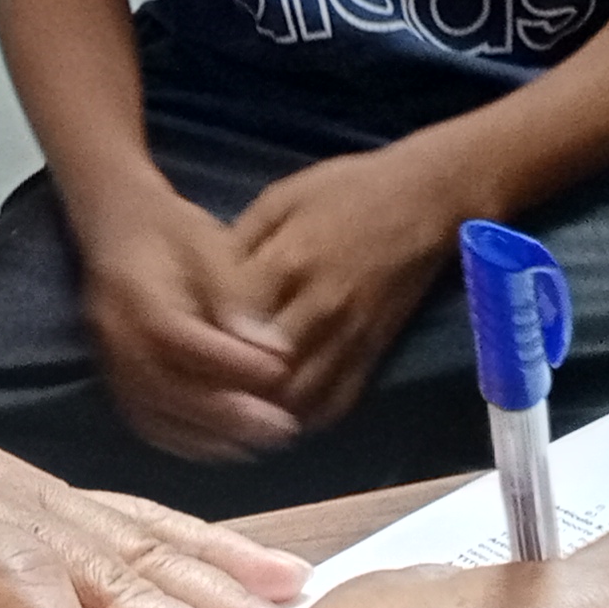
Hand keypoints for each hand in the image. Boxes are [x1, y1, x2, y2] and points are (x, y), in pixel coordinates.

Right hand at [70, 177, 303, 461]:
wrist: (115, 223)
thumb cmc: (172, 230)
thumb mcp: (209, 243)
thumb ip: (236, 294)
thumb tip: (271, 348)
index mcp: (134, 290)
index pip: (177, 336)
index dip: (227, 361)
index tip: (279, 372)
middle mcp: (113, 333)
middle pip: (163, 388)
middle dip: (225, 414)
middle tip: (282, 427)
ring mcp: (109, 360)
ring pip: (153, 414)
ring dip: (209, 437)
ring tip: (262, 442)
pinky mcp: (115, 377)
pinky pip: (146, 422)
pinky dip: (187, 441)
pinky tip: (227, 445)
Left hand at [224, 142, 466, 429]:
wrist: (427, 198)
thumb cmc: (347, 190)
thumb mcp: (280, 199)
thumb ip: (239, 245)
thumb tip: (202, 287)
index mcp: (289, 260)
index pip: (232, 318)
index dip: (201, 338)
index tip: (180, 345)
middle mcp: (320, 307)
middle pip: (261, 369)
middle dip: (228, 385)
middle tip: (200, 389)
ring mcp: (351, 335)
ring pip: (297, 397)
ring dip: (262, 411)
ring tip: (233, 411)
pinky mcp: (375, 352)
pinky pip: (337, 402)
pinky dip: (304, 417)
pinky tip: (280, 414)